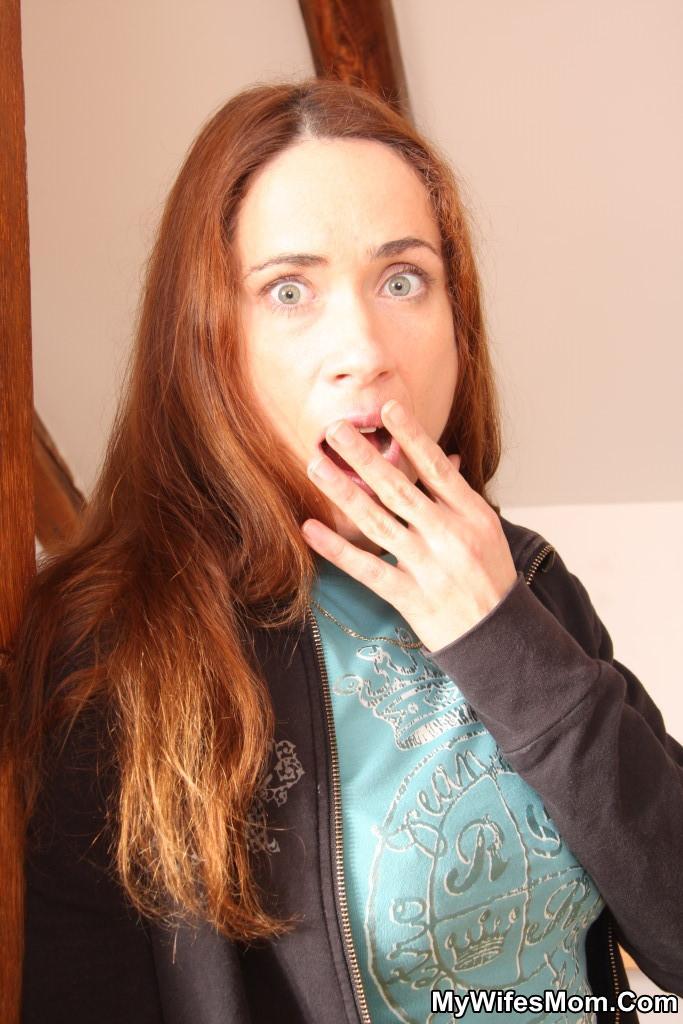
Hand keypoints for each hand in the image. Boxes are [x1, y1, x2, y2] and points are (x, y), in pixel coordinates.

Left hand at [300, 399, 518, 651]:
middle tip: (335, 430)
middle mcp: (450, 536)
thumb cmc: (491, 578)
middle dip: (364, 456)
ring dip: (342, 491)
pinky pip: (367, 568)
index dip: (412, 436)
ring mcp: (429, 567)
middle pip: (399, 489)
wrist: (501, 637)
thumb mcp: (486, 530)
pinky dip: (337, 548)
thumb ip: (458, 496)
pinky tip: (311, 529)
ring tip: (316, 465)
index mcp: (473, 515)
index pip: (437, 467)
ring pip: (377, 521)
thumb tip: (444, 457)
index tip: (387, 408)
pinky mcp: (410, 597)